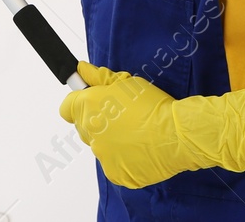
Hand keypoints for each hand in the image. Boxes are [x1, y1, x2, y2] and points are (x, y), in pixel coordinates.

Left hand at [58, 63, 244, 188]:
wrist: (177, 134)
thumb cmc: (153, 105)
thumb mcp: (126, 83)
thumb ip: (98, 78)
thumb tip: (80, 70)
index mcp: (87, 109)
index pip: (67, 108)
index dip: (79, 104)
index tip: (92, 103)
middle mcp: (90, 133)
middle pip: (83, 127)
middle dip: (97, 122)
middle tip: (121, 118)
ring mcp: (102, 156)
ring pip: (100, 147)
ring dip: (111, 142)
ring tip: (136, 135)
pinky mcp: (116, 174)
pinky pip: (114, 165)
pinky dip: (124, 160)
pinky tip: (140, 150)